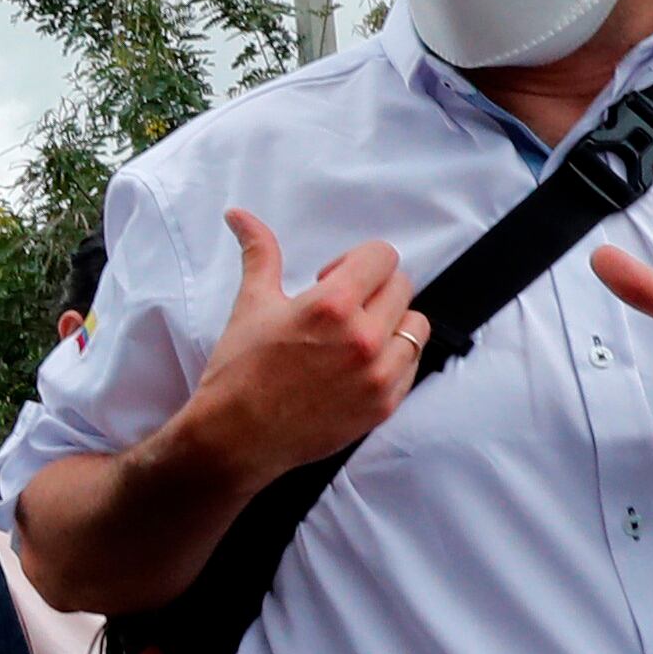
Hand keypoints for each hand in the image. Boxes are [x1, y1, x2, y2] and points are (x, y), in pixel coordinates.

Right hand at [172, 210, 423, 488]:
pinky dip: (394, 359)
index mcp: (332, 306)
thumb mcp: (252, 304)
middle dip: (373, 290)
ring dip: (391, 323)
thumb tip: (239, 215)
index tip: (334, 278)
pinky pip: (412, 366)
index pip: (382, 257)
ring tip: (357, 337)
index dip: (358, 261)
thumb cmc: (240, 371)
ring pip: (415, 326)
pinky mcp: (383, 406)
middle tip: (341, 309)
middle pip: (401, 287)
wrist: (236, 438)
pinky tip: (360, 366)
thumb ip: (259, 253)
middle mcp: (363, 339)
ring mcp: (378, 375)